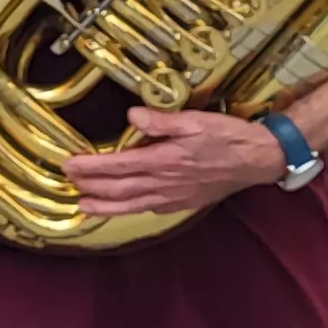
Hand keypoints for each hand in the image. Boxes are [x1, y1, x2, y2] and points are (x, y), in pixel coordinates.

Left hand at [71, 106, 286, 216]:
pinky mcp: (184, 202)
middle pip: (119, 189)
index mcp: (164, 160)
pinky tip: (123, 209)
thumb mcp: (195, 120)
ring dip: (105, 206)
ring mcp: (174, 196)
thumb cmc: (228, 136)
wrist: (259, 159)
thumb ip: (161, 120)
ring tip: (84, 207)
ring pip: (132, 205)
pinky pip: (151, 209)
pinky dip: (131, 210)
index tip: (69, 165)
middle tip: (68, 183)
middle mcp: (165, 183)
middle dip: (90, 187)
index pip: (117, 166)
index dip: (90, 168)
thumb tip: (131, 117)